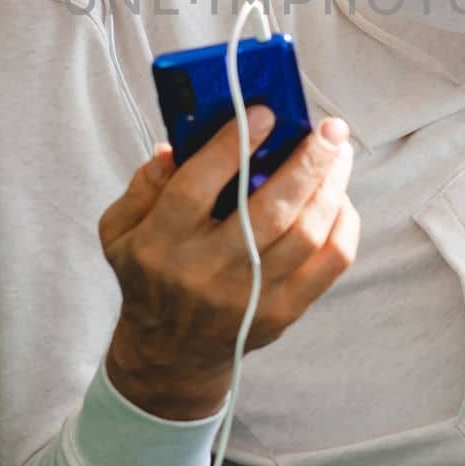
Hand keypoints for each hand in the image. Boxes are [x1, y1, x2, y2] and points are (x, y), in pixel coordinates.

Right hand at [99, 109, 358, 418]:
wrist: (172, 353)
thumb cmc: (149, 273)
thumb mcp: (121, 230)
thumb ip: (143, 185)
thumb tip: (174, 147)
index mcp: (161, 244)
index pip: (198, 186)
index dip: (233, 145)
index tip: (265, 112)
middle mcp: (206, 271)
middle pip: (268, 210)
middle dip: (306, 162)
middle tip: (328, 128)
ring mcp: (249, 296)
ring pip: (306, 234)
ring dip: (330, 186)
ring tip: (339, 153)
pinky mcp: (282, 312)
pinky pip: (329, 264)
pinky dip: (343, 225)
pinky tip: (340, 197)